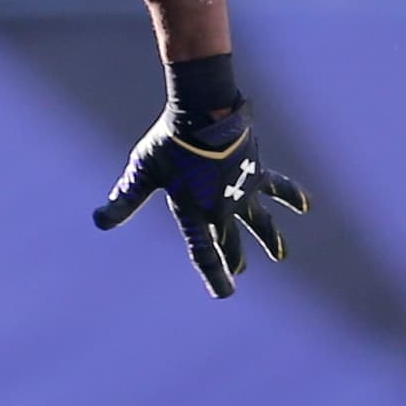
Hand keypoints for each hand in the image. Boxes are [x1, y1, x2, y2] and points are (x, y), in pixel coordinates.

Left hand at [93, 101, 309, 297]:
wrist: (204, 112)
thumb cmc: (168, 142)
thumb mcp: (143, 172)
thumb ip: (125, 199)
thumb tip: (99, 221)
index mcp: (194, 213)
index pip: (204, 253)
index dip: (216, 276)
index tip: (227, 293)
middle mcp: (222, 209)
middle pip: (230, 242)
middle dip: (234, 259)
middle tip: (240, 271)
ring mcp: (243, 191)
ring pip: (260, 223)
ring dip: (270, 239)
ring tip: (280, 255)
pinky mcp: (257, 171)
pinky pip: (277, 187)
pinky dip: (291, 195)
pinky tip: (305, 205)